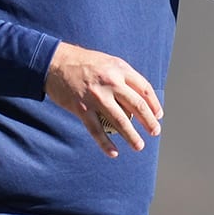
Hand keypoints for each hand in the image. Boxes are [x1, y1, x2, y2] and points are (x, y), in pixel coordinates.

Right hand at [45, 42, 164, 156]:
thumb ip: (123, 76)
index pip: (145, 89)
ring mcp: (96, 96)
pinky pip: (96, 130)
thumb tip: (140, 96)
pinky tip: (113, 152)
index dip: (154, 104)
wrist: (54, 62)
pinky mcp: (81, 108)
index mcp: (120, 69)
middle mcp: (111, 82)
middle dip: (149, 122)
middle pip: (137, 105)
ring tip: (139, 146)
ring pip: (120, 121)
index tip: (158, 116)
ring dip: (132, 136)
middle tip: (155, 132)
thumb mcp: (108, 62)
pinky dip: (105, 143)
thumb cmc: (83, 62)